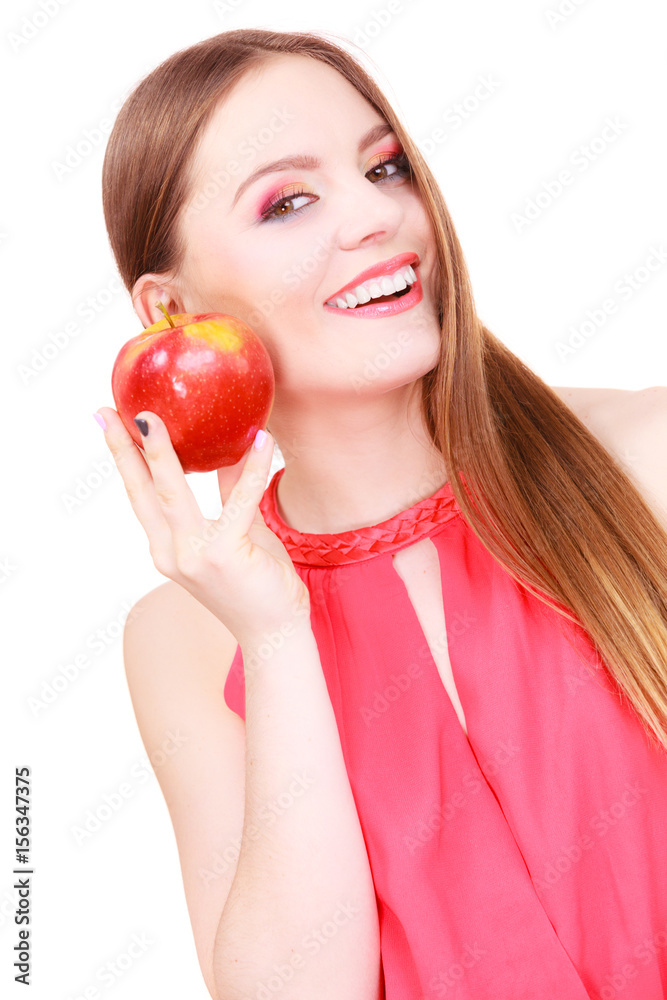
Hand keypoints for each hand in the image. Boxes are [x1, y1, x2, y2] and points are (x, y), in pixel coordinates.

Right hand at [96, 407, 310, 648]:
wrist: (276, 633)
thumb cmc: (258, 584)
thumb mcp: (239, 532)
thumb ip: (229, 495)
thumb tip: (229, 451)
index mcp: (169, 549)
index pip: (140, 497)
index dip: (124, 459)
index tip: (108, 424)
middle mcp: (173, 553)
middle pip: (142, 492)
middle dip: (122, 449)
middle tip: (105, 412)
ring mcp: (195, 556)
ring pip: (172, 493)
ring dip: (160, 452)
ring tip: (150, 418)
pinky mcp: (225, 554)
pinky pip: (240, 500)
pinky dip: (252, 467)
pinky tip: (261, 440)